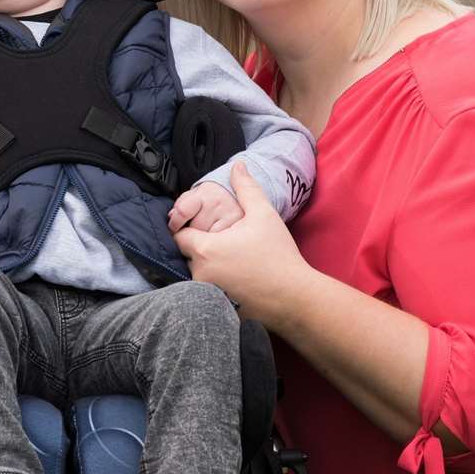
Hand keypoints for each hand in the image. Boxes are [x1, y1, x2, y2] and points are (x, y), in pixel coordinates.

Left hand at [172, 162, 314, 324]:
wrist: (295, 297)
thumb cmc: (278, 254)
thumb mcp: (263, 214)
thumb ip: (246, 188)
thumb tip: (237, 166)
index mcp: (205, 249)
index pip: (179, 235)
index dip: (188, 227)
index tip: (203, 225)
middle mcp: (198, 273)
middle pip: (187, 254)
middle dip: (200, 246)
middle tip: (224, 241)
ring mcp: (205, 294)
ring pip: (196, 273)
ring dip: (207, 265)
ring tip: (232, 260)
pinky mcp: (215, 308)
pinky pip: (206, 291)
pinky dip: (216, 284)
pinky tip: (236, 278)